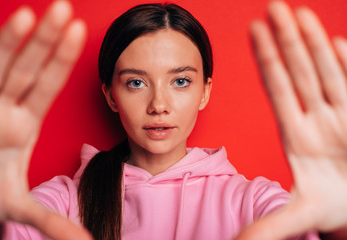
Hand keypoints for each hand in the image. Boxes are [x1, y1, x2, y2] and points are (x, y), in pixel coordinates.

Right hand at [0, 1, 90, 238]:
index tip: (80, 32)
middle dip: (46, 40)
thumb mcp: (19, 206)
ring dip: (14, 41)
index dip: (62, 59)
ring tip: (31, 13)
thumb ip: (52, 222)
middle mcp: (2, 109)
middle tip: (66, 8)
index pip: (47, 84)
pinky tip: (2, 26)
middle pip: (28, 68)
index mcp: (22, 124)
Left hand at [236, 1, 346, 238]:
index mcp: (296, 136)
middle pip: (299, 72)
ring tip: (299, 13)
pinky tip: (338, 40)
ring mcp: (343, 115)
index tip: (251, 31)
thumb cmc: (332, 207)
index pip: (278, 89)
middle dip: (286, 40)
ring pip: (326, 71)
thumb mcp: (299, 214)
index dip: (266, 61)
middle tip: (272, 6)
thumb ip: (268, 226)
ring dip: (315, 43)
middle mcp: (317, 119)